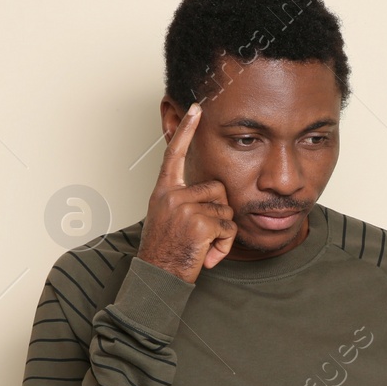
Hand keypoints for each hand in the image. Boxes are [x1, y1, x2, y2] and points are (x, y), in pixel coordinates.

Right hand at [138, 102, 237, 282]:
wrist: (157, 277)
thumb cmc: (165, 250)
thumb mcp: (168, 217)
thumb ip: (183, 200)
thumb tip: (213, 194)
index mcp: (164, 191)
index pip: (175, 154)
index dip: (186, 130)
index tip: (195, 108)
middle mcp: (172, 195)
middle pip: (217, 189)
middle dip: (219, 212)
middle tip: (201, 234)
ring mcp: (184, 209)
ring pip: (226, 210)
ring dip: (222, 232)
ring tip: (202, 246)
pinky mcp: (199, 224)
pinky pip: (228, 228)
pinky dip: (224, 245)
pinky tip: (207, 255)